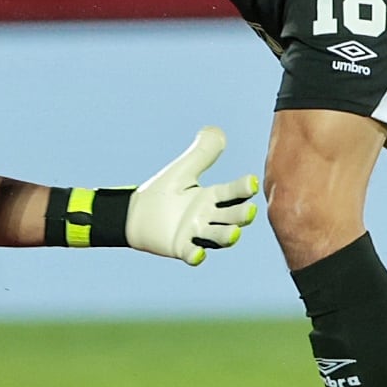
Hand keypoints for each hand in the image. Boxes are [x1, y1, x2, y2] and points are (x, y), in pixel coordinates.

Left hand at [123, 128, 259, 264]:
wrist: (136, 215)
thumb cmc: (163, 191)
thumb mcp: (183, 170)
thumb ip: (201, 153)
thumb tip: (217, 131)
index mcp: (211, 197)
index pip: (232, 192)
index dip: (242, 188)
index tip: (251, 182)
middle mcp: (208, 217)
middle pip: (231, 216)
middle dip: (241, 215)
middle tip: (249, 211)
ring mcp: (196, 233)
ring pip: (217, 236)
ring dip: (227, 236)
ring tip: (234, 234)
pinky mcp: (181, 247)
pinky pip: (192, 253)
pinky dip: (196, 255)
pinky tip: (198, 254)